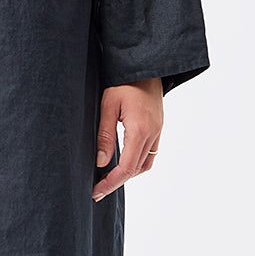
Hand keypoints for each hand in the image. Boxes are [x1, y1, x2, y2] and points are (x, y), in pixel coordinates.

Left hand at [92, 79, 162, 201]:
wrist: (145, 64)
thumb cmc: (123, 81)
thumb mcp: (108, 106)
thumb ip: (105, 136)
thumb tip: (102, 163)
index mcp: (140, 130)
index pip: (126, 167)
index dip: (110, 182)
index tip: (96, 191)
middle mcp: (153, 134)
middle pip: (137, 169)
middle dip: (117, 182)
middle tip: (97, 189)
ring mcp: (158, 131)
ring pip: (146, 163)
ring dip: (129, 174)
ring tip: (108, 179)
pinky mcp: (158, 127)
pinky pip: (150, 153)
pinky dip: (137, 163)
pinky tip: (123, 162)